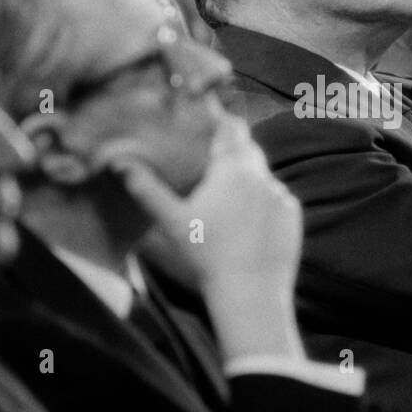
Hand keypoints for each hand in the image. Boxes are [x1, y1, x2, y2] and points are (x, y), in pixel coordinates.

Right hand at [97, 115, 305, 361]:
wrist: (251, 295)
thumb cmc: (207, 256)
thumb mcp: (172, 222)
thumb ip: (146, 189)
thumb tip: (117, 162)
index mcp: (233, 169)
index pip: (230, 129)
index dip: (219, 120)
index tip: (208, 116)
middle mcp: (262, 176)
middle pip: (247, 150)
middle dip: (231, 149)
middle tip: (210, 155)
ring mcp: (281, 196)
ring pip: (262, 175)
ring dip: (246, 178)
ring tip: (227, 193)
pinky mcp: (293, 217)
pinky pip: (276, 198)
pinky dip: (262, 201)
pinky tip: (246, 220)